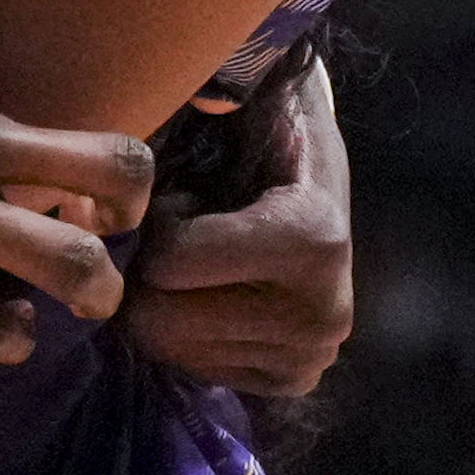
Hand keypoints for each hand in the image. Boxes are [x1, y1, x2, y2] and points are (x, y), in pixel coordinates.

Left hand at [126, 58, 354, 397]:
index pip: (172, 260)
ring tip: (198, 261)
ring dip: (166, 299)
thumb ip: (206, 99)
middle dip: (149, 270)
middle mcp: (324, 311)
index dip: (155, 225)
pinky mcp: (294, 380)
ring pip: (169, 347)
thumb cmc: (263, 129)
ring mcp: (312, 354)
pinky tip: (214, 293)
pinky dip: (187, 329)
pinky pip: (195, 369)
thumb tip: (184, 94)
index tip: (181, 196)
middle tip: (177, 234)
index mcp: (314, 236)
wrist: (314, 175)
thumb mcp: (239, 101)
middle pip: (162, 316)